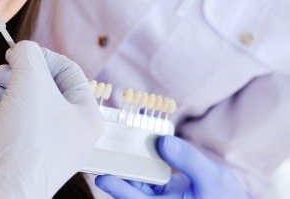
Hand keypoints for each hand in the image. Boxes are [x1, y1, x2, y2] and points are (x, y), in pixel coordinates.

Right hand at [0, 40, 102, 197]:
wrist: (4, 190)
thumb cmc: (26, 138)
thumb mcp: (30, 80)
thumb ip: (28, 54)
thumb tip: (22, 50)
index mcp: (87, 114)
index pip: (68, 70)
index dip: (41, 56)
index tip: (17, 55)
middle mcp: (74, 132)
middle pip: (44, 87)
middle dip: (16, 76)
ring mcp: (51, 148)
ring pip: (27, 106)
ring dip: (2, 92)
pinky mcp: (29, 159)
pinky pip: (17, 126)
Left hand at [95, 135, 251, 198]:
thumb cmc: (227, 197)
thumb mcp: (212, 177)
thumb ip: (188, 160)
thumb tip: (163, 141)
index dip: (119, 190)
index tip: (103, 178)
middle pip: (132, 188)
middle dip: (119, 171)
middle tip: (103, 151)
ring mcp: (161, 197)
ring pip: (138, 179)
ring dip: (130, 162)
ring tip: (115, 140)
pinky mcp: (164, 189)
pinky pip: (148, 173)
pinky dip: (144, 159)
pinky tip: (138, 137)